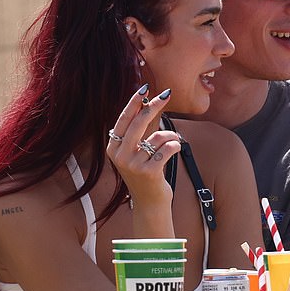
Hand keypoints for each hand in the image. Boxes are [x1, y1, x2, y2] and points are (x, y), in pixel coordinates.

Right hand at [107, 84, 180, 212]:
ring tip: (173, 144)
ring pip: (158, 136)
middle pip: (139, 122)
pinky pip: (168, 149)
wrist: (149, 203)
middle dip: (154, 105)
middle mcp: (120, 156)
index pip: (124, 119)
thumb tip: (145, 101)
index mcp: (113, 148)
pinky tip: (176, 150)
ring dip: (171, 137)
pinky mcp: (149, 172)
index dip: (134, 102)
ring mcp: (133, 165)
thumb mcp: (134, 152)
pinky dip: (176, 146)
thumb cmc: (145, 173)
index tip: (145, 87)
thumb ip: (136, 131)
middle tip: (167, 94)